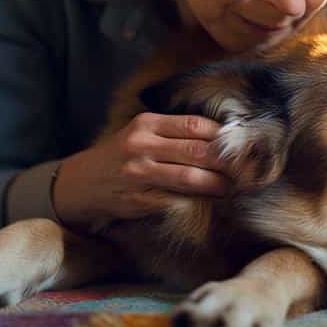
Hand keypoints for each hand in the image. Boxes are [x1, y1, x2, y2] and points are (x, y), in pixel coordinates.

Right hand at [52, 112, 232, 229]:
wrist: (81, 182)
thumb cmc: (121, 155)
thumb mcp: (142, 132)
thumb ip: (175, 132)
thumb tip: (222, 136)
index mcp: (146, 124)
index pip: (195, 125)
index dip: (223, 135)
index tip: (242, 143)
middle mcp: (141, 146)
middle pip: (196, 150)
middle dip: (226, 161)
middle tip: (245, 168)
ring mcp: (138, 174)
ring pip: (189, 177)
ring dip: (216, 184)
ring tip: (232, 187)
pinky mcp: (137, 200)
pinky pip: (174, 200)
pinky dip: (195, 202)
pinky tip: (209, 202)